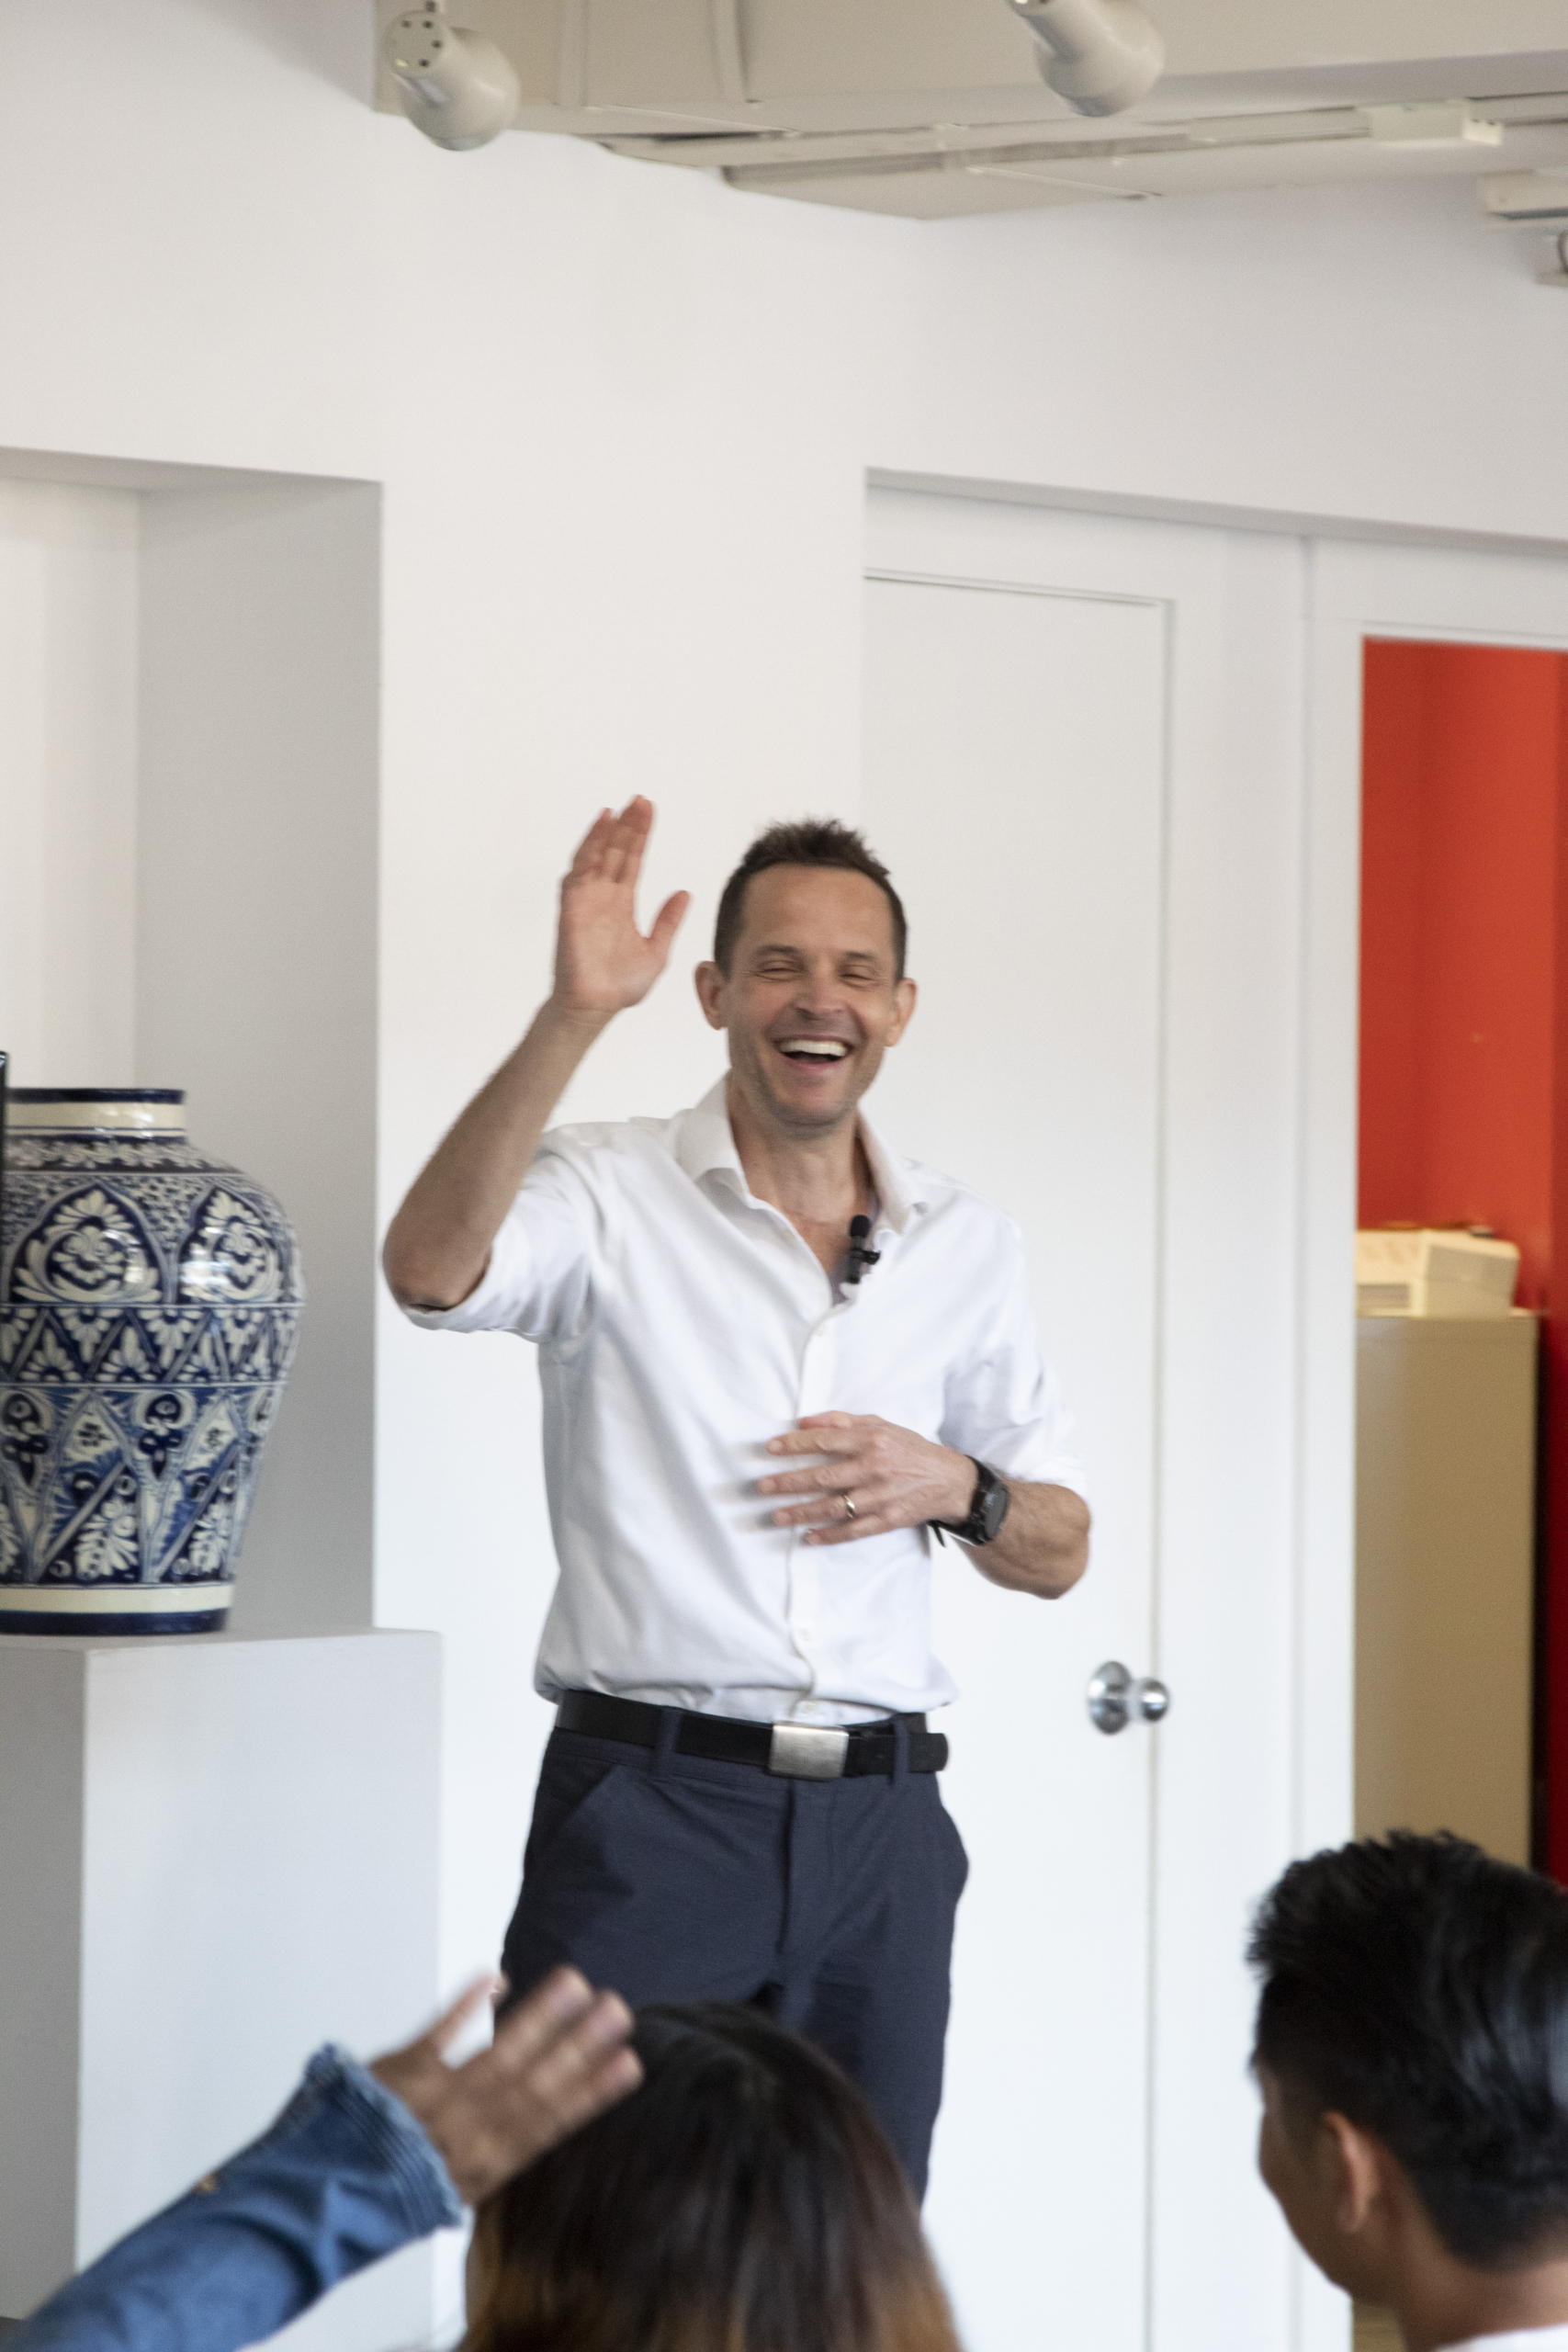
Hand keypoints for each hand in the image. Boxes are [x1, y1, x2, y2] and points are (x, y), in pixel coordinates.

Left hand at [370, 1966, 640, 2204]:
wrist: (321, 2197)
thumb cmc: (388, 2196)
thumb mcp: (451, 2191)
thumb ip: (491, 2155)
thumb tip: (538, 2123)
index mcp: (482, 2168)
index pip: (548, 2124)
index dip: (591, 2092)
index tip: (629, 2063)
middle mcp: (464, 2133)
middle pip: (532, 2084)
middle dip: (578, 2045)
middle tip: (617, 2009)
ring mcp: (434, 2099)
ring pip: (496, 2055)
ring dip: (538, 2017)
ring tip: (575, 1982)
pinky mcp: (400, 2071)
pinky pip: (438, 2031)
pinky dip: (468, 2004)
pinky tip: (497, 1977)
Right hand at [552, 798, 689, 1018]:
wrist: (596, 1005)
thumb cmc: (620, 986)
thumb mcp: (657, 950)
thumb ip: (669, 921)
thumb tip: (684, 893)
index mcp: (622, 905)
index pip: (632, 861)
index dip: (640, 836)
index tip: (649, 811)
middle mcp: (603, 897)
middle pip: (617, 852)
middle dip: (628, 826)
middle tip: (640, 800)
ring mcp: (587, 900)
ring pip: (598, 855)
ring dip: (608, 831)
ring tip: (621, 808)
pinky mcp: (573, 906)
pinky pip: (579, 870)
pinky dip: (589, 847)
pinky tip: (600, 828)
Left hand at [758, 1412, 973, 1545]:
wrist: (949, 1480)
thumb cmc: (909, 1449)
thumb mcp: (881, 1425)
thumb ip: (842, 1421)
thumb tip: (804, 1421)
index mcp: (871, 1440)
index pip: (825, 1440)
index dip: (794, 1445)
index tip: (770, 1449)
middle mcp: (874, 1467)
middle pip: (823, 1476)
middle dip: (789, 1482)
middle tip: (763, 1486)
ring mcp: (881, 1496)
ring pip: (833, 1506)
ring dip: (801, 1512)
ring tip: (776, 1516)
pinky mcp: (888, 1519)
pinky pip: (853, 1531)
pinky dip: (830, 1536)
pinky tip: (809, 1537)